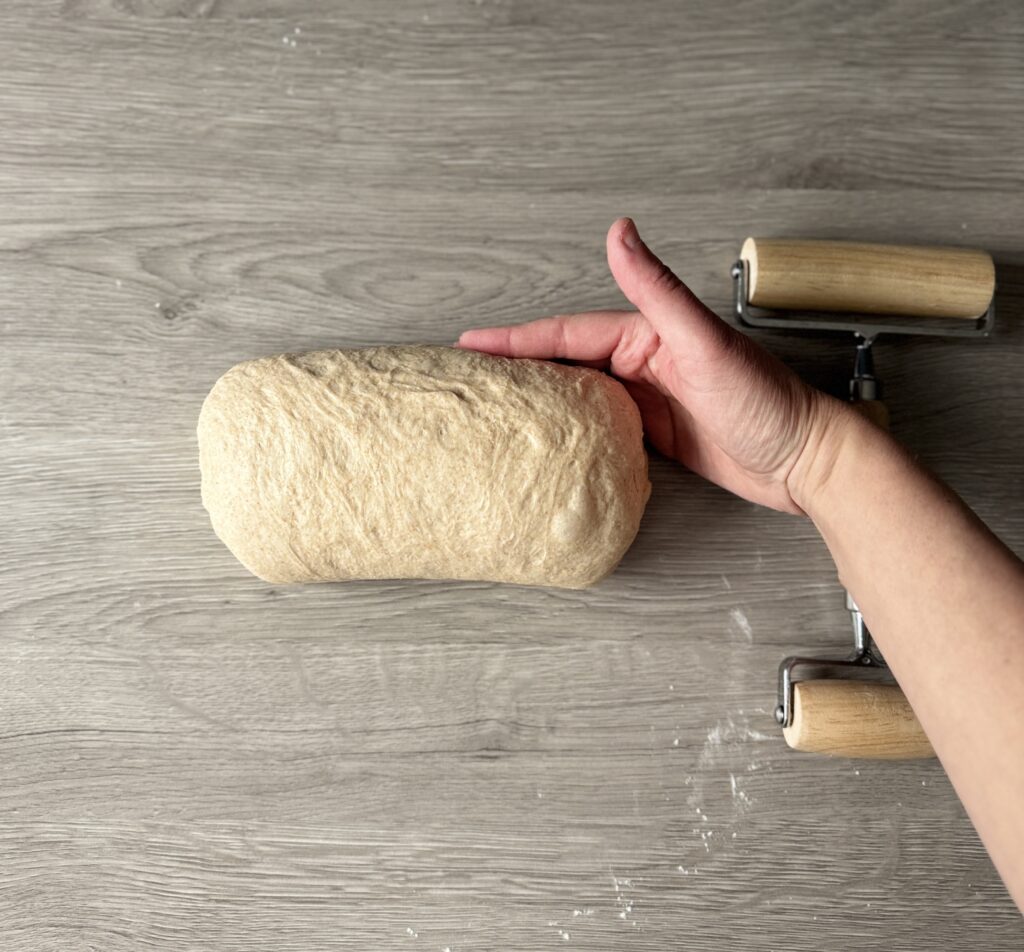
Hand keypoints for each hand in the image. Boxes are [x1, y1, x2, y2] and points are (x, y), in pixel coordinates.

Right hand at [457, 218, 846, 514]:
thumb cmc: (765, 400)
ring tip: (496, 409)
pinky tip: (549, 439)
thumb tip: (619, 230)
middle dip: (517, 366)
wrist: (803, 459)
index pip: (567, 335)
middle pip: (565, 362)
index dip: (516, 338)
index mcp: (646, 336)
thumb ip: (656, 289)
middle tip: (470, 380)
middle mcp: (642, 363)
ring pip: (578, 395)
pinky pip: (599, 428)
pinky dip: (570, 430)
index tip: (471, 344)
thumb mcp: (703, 341)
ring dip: (539, 398)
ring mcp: (647, 400)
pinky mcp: (655, 435)